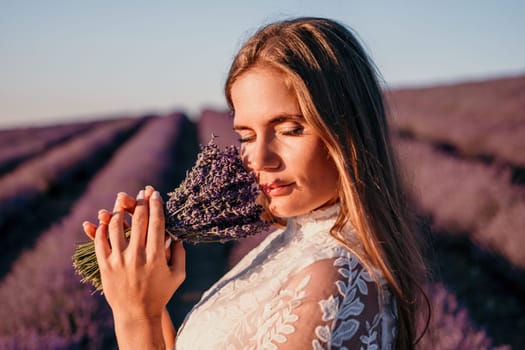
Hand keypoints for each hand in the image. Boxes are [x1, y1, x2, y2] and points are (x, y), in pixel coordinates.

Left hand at [83, 186, 183, 348]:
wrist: (137, 314)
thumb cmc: (161, 294)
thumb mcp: (178, 275)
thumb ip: (180, 254)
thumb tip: (178, 234)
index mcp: (156, 257)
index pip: (157, 224)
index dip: (157, 206)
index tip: (156, 194)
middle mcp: (137, 256)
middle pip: (138, 221)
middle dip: (141, 202)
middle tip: (142, 191)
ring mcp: (119, 260)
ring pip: (117, 227)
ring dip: (119, 210)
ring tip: (122, 200)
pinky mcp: (106, 266)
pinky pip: (102, 242)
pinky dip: (103, 228)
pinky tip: (107, 220)